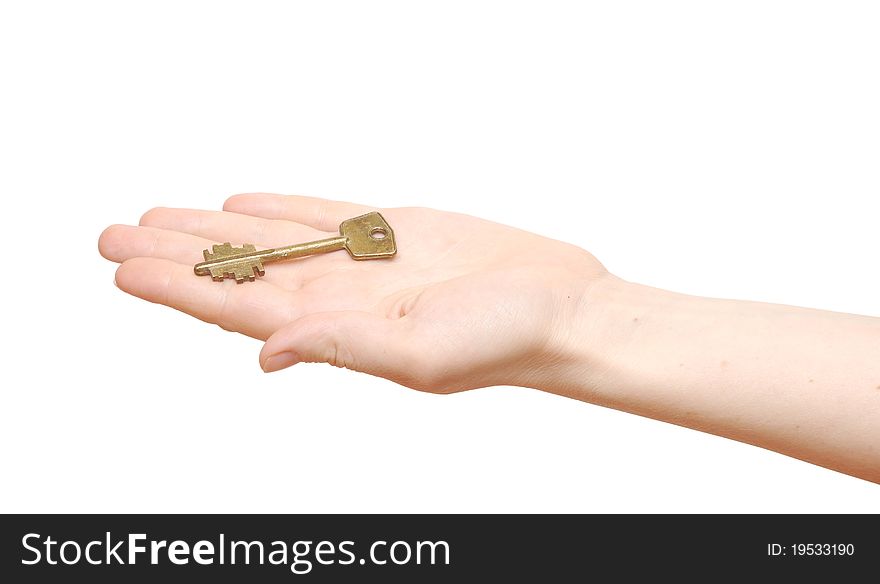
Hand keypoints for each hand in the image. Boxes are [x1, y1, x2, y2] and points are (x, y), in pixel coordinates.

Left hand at [99, 194, 607, 391]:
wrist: (561, 306)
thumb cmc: (505, 340)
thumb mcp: (421, 356)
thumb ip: (341, 348)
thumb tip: (265, 352)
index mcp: (337, 330)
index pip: (238, 306)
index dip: (178, 287)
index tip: (125, 268)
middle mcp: (340, 297)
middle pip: (239, 269)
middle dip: (174, 254)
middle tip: (114, 236)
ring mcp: (364, 263)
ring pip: (270, 239)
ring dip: (213, 229)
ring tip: (159, 218)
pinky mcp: (392, 232)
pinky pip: (321, 215)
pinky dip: (277, 208)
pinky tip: (243, 203)